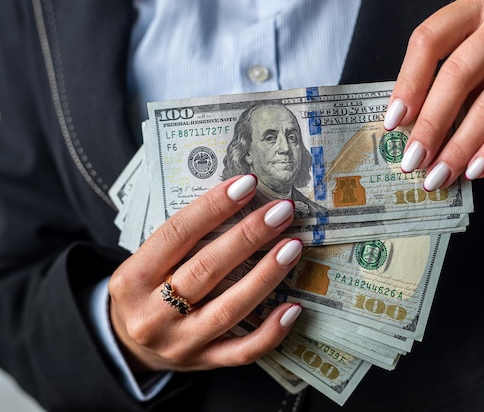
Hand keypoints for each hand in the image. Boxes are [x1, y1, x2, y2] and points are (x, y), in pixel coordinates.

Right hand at [108, 174, 302, 371]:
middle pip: (206, 269)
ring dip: (266, 275)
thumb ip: (182, 240)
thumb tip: (240, 201)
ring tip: (293, 247)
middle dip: (248, 236)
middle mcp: (152, 314)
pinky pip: (243, 351)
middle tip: (281, 211)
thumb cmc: (145, 292)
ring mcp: (179, 344)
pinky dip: (271, 330)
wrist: (127, 348)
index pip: (176, 234)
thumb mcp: (146, 263)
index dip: (213, 207)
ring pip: (229, 309)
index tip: (247, 184)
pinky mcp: (203, 363)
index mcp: (132, 279)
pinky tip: (293, 306)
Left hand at [384, 0, 483, 189]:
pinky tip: (476, 169)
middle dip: (430, 125)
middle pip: (457, 74)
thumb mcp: (481, 58)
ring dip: (459, 147)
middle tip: (413, 160)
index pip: (430, 39)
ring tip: (440, 174)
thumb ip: (451, 83)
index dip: (408, 83)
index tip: (393, 123)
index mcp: (478, 4)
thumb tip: (412, 133)